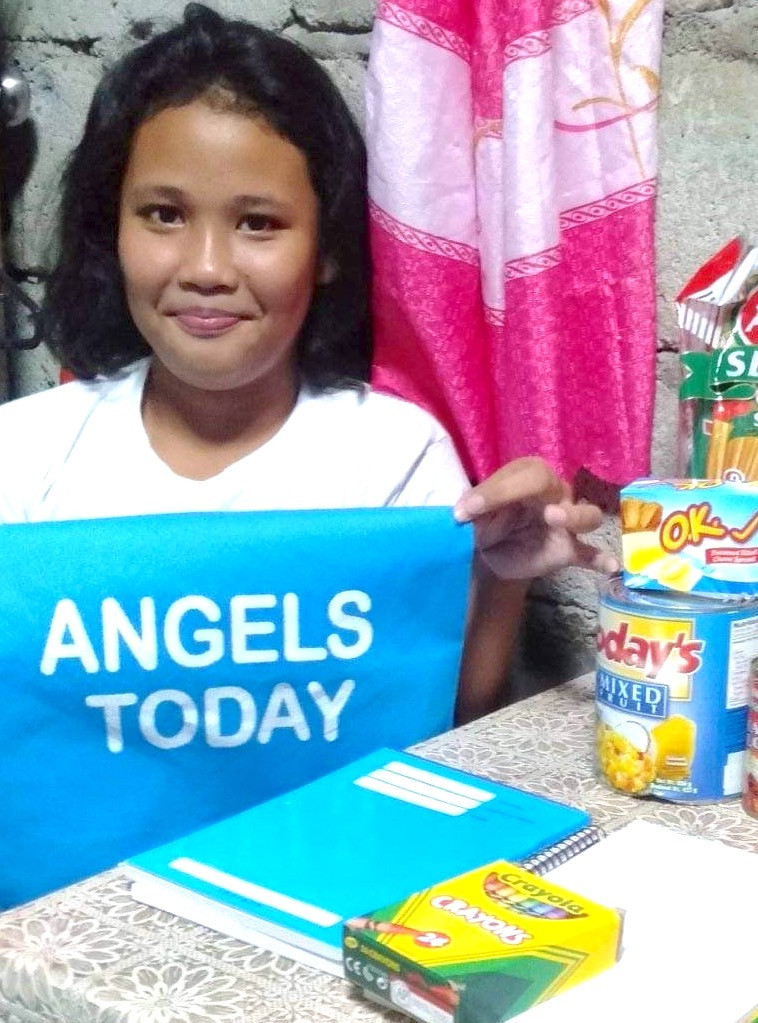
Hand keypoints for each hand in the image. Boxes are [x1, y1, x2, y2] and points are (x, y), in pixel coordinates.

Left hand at [453, 457, 618, 579]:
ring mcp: (566, 522)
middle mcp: (554, 493)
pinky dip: (600, 559)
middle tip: (540, 512)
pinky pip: (589, 553)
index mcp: (529, 475)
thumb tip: (462, 512)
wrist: (492, 552)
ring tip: (556, 520)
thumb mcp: (474, 512)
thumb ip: (472, 508)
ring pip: (587, 515)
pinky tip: (612, 567)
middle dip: (546, 493)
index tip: (463, 512)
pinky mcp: (568, 550)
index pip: (524, 476)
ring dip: (575, 517)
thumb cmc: (487, 520)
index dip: (496, 491)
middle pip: (559, 487)